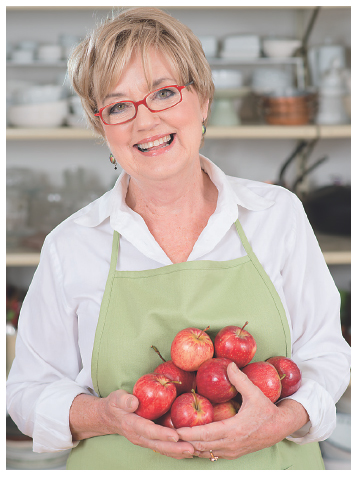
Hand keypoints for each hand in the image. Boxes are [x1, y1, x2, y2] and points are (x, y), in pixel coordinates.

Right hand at [101, 389, 194, 458]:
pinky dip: (174, 451)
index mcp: (131, 425)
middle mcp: (138, 436)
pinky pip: (162, 448)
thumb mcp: (116, 398)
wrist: (110, 417)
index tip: (175, 436)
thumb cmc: (115, 405)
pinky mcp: (149, 441)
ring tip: (193, 451)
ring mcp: (144, 441)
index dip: (162, 434)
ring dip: (177, 452)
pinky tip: (187, 452)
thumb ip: (124, 400)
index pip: (148, 431)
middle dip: (175, 448)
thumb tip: (134, 402)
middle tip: (190, 448)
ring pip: (162, 449)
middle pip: (158, 445)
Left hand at [176, 362, 308, 459]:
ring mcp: (231, 452)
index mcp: (234, 430)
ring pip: (205, 453)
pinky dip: (199, 450)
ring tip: (174, 441)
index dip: (188, 433)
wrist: (281, 428)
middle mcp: (231, 444)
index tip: (174, 429)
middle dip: (183, 442)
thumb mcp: (255, 393)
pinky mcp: (232, 454)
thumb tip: (228, 365)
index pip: (205, 435)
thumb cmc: (267, 410)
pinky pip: (211, 455)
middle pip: (201, 447)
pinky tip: (189, 444)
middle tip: (167, 435)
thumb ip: (240, 379)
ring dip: (189, 448)